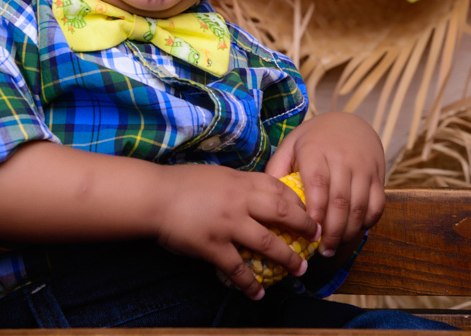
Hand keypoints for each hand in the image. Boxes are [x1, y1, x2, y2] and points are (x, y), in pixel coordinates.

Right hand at [153, 163, 318, 300]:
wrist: (155, 196)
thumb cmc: (181, 183)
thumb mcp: (216, 175)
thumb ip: (237, 184)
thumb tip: (254, 193)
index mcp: (240, 181)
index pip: (278, 188)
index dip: (298, 201)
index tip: (308, 212)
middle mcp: (240, 202)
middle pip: (283, 213)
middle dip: (304, 227)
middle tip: (316, 239)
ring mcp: (228, 225)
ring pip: (268, 243)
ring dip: (288, 259)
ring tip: (299, 270)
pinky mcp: (214, 246)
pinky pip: (238, 268)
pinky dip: (250, 284)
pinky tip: (258, 294)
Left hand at [264, 112, 385, 257]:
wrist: (350, 123)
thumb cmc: (314, 140)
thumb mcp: (291, 145)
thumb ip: (278, 168)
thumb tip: (264, 197)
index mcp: (316, 151)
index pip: (318, 183)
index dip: (315, 210)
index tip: (308, 232)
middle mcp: (342, 159)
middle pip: (340, 200)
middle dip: (332, 231)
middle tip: (322, 251)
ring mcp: (363, 168)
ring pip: (359, 207)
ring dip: (348, 232)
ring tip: (334, 248)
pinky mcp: (378, 177)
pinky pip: (376, 205)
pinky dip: (366, 223)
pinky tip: (353, 232)